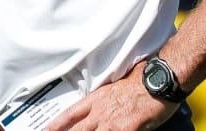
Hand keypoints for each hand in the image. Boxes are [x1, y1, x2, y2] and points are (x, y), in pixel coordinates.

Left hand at [45, 62, 176, 130]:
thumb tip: (100, 107)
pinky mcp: (126, 129)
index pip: (70, 114)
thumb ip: (104, 100)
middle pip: (76, 130)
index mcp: (96, 99)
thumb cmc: (142, 81)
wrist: (159, 80)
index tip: (46, 130)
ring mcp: (112, 122)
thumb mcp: (116, 88)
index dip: (56, 124)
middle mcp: (100, 111)